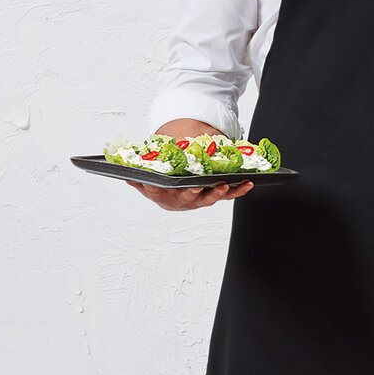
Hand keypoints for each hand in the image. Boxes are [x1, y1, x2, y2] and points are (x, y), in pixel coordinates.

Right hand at [125, 178, 253, 210]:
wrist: (175, 191)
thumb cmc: (162, 184)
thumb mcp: (148, 181)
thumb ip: (138, 179)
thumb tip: (126, 174)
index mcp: (165, 196)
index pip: (159, 193)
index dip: (158, 190)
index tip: (159, 185)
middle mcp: (183, 200)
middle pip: (187, 198)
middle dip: (191, 193)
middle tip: (195, 188)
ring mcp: (200, 199)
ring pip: (209, 198)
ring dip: (217, 193)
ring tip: (224, 187)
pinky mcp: (214, 196)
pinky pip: (228, 195)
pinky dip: (238, 191)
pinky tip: (247, 184)